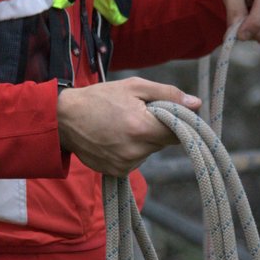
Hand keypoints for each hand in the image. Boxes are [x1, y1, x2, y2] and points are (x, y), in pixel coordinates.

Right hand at [57, 77, 200, 175]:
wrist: (63, 119)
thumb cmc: (100, 98)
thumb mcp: (134, 87)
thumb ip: (167, 94)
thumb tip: (196, 104)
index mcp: (142, 128)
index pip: (178, 132)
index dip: (178, 122)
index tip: (172, 113)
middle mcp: (135, 151)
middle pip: (163, 142)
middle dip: (157, 128)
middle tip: (139, 113)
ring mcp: (125, 164)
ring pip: (149, 152)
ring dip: (144, 140)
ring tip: (122, 125)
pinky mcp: (116, 172)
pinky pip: (135, 160)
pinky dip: (131, 150)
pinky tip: (115, 137)